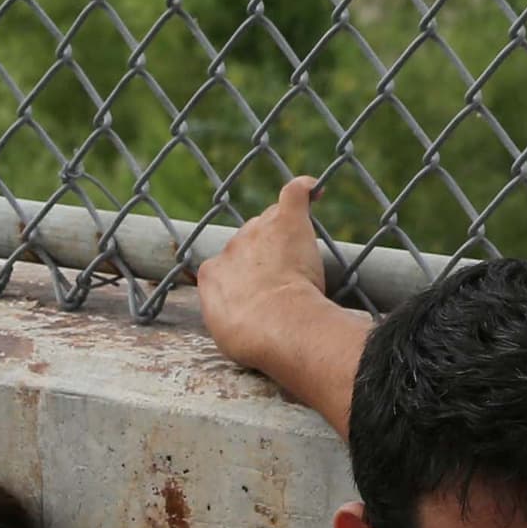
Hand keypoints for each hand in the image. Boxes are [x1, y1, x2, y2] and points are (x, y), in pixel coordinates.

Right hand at [192, 173, 334, 371]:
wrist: (272, 325)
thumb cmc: (252, 339)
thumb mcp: (226, 332)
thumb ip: (229, 316)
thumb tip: (238, 319)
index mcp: (212, 274)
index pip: (228, 264)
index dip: (246, 276)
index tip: (260, 290)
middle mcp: (230, 247)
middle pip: (249, 239)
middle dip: (264, 253)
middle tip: (283, 275)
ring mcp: (257, 232)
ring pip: (271, 221)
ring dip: (283, 233)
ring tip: (299, 254)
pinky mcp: (286, 221)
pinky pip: (293, 193)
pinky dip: (304, 189)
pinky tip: (314, 188)